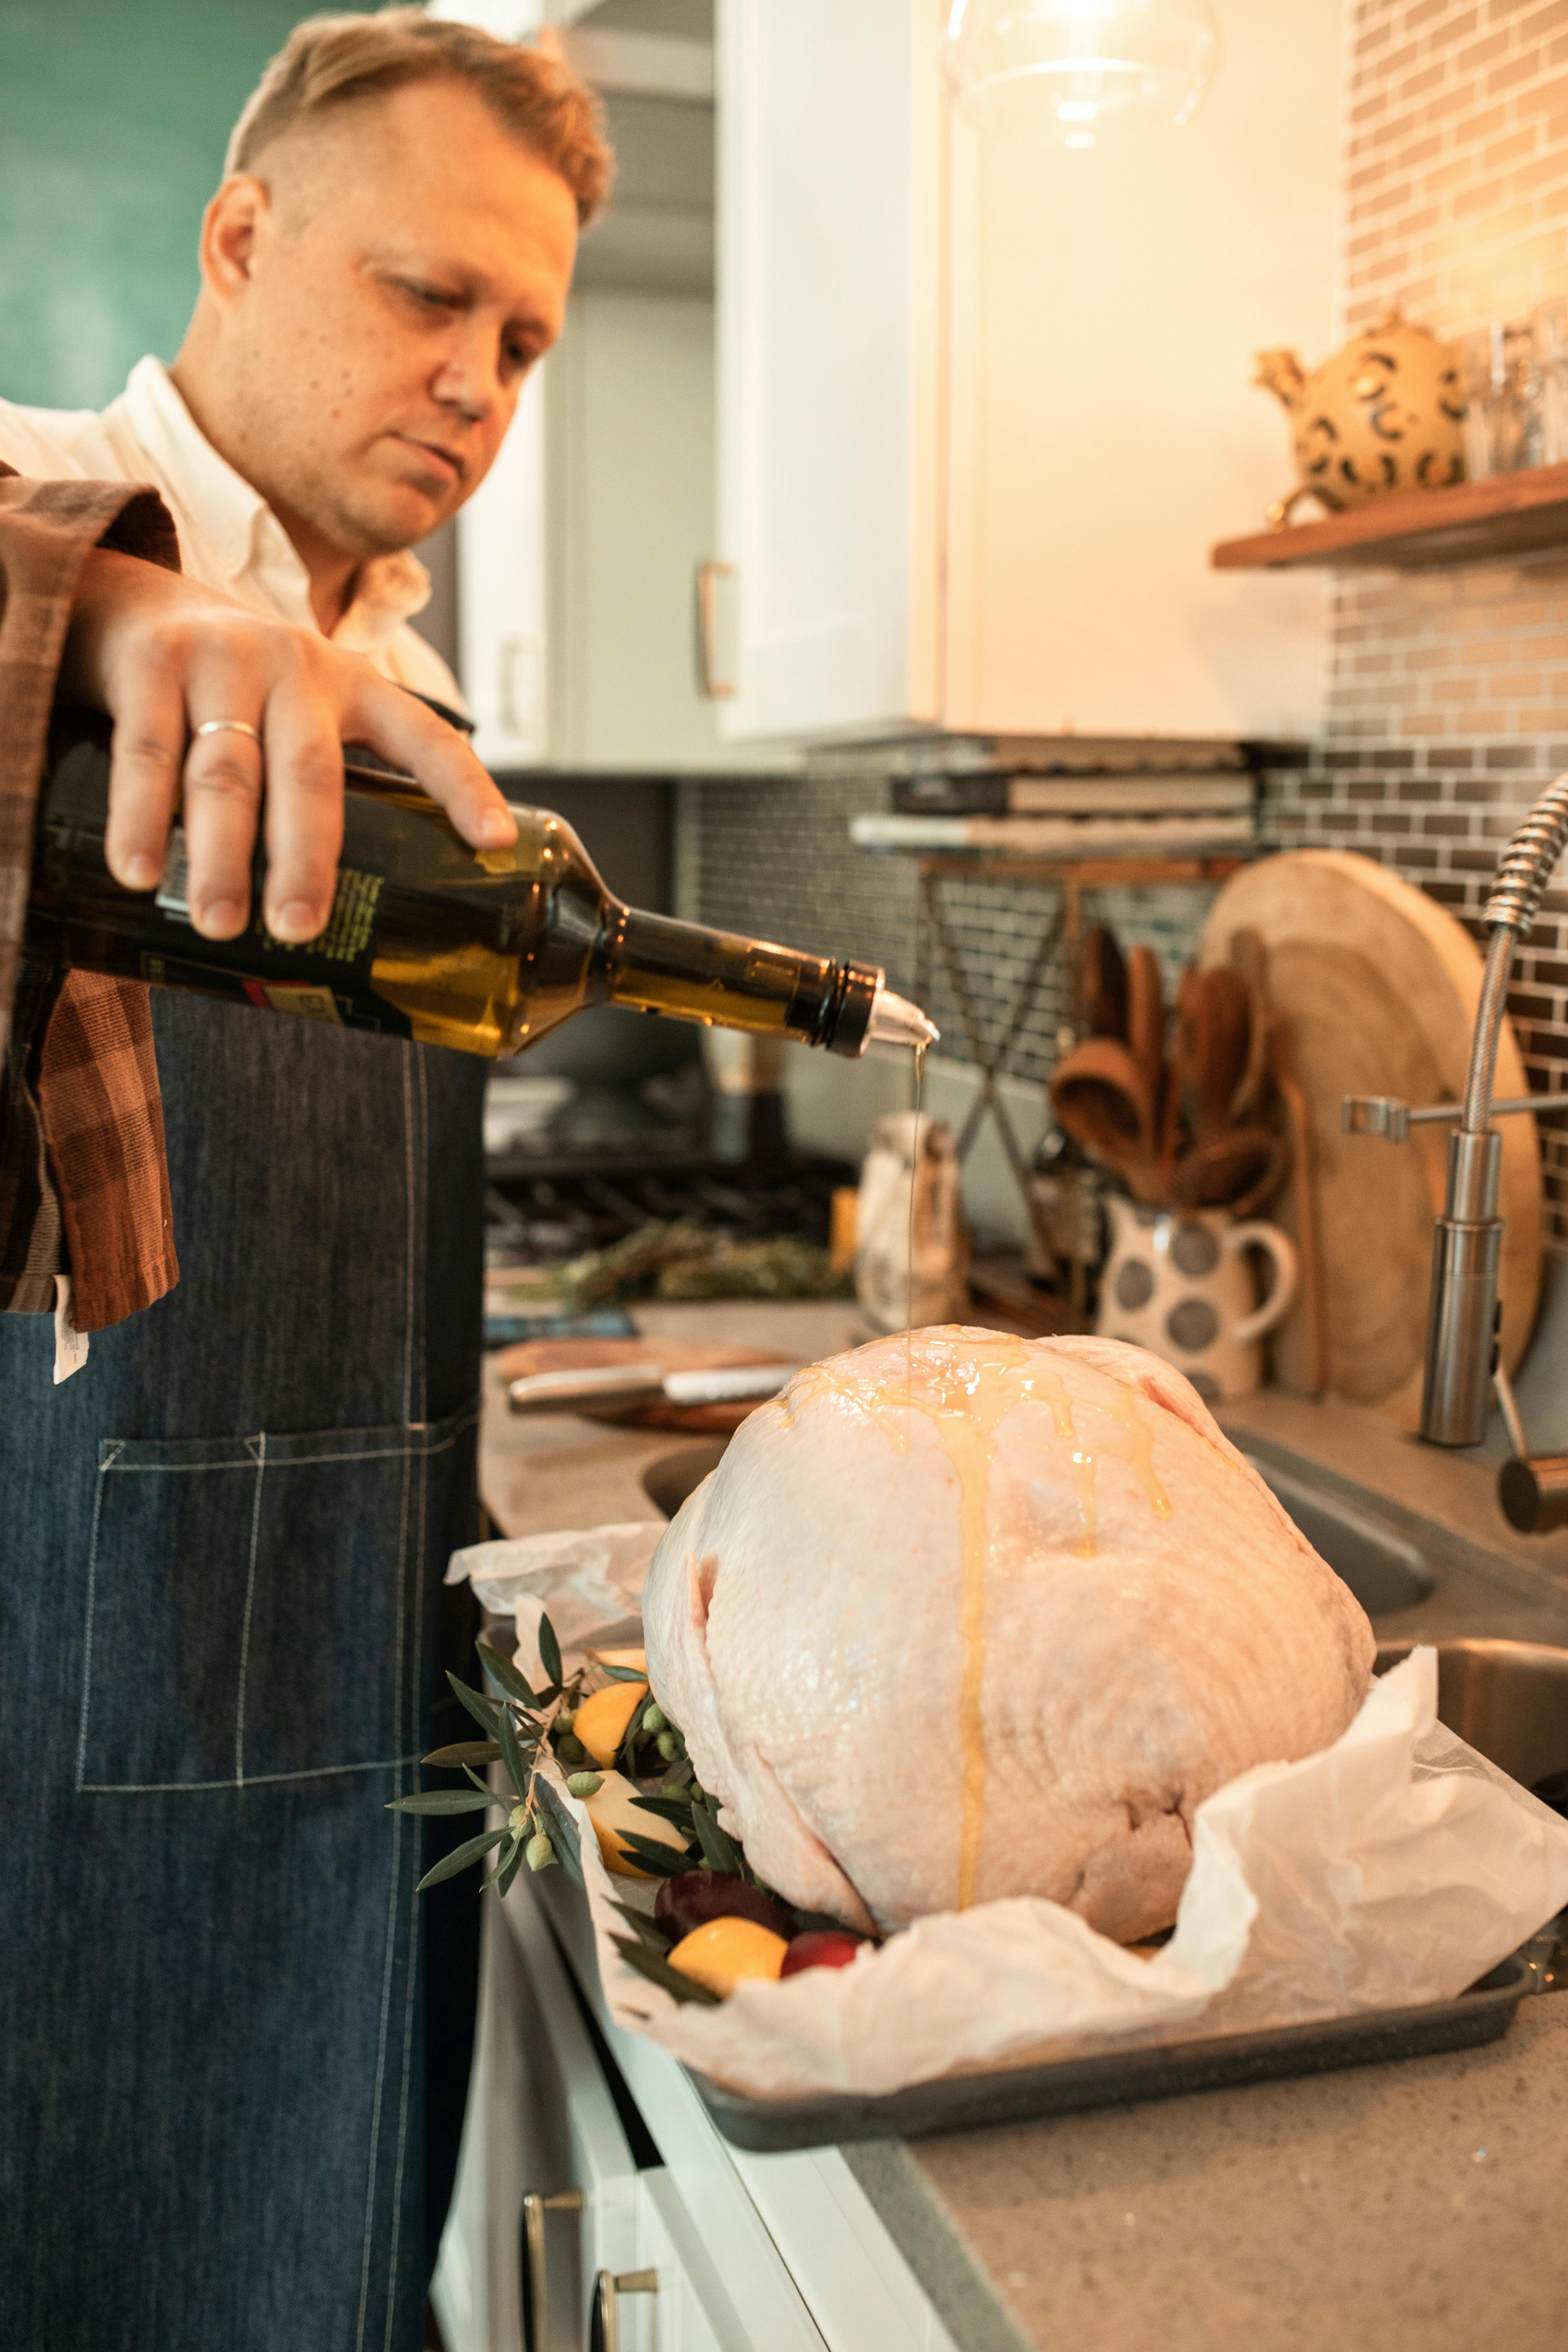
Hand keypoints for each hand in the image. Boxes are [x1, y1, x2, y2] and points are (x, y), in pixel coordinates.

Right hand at [60, 547, 516, 942]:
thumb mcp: (299, 711)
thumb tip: (352, 916)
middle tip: (299, 927)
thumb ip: (324, 785)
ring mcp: (221, 661)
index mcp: (352, 686)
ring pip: (227, 773)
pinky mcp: (151, 665)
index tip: (497, 842)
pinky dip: (139, 818)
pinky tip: (139, 871)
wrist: (133, 600)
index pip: (425, 735)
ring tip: (221, 924)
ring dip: (222, 856)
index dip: (465, 788)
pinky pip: (147, 753)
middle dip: (307, 856)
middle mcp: (295, 667)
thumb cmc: (235, 687)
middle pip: (310, 773)